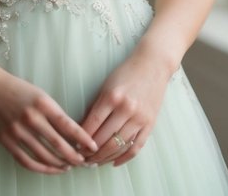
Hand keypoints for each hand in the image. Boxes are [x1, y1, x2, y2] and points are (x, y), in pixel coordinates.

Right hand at [0, 63, 98, 173]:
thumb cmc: (14, 87)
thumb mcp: (38, 94)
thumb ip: (52, 112)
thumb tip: (70, 132)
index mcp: (43, 103)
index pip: (68, 126)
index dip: (83, 139)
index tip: (93, 147)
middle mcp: (31, 118)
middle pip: (59, 145)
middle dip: (74, 156)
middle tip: (84, 162)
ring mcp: (17, 131)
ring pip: (44, 156)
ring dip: (59, 164)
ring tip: (68, 166)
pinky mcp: (6, 140)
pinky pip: (26, 160)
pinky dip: (40, 168)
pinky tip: (49, 168)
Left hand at [79, 50, 171, 166]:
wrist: (153, 65)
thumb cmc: (126, 73)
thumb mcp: (106, 86)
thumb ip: (95, 107)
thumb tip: (81, 129)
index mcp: (112, 97)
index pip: (92, 124)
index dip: (81, 139)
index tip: (74, 147)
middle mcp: (126, 108)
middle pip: (104, 138)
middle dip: (90, 152)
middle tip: (82, 159)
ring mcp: (140, 117)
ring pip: (118, 146)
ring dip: (104, 158)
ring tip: (94, 162)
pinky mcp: (150, 124)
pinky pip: (136, 147)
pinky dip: (124, 158)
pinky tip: (113, 163)